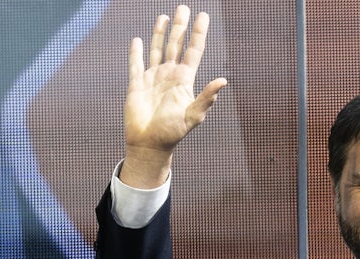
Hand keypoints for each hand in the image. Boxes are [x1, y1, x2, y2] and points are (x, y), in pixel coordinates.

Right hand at [122, 5, 226, 187]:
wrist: (150, 145)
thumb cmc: (174, 133)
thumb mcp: (193, 115)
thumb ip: (206, 97)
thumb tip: (223, 80)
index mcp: (184, 81)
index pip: (193, 51)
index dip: (198, 34)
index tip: (203, 16)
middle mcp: (170, 76)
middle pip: (176, 45)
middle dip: (180, 27)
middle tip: (183, 8)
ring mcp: (153, 79)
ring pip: (158, 50)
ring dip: (161, 34)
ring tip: (164, 16)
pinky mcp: (137, 85)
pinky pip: (136, 65)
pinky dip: (136, 53)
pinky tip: (138, 40)